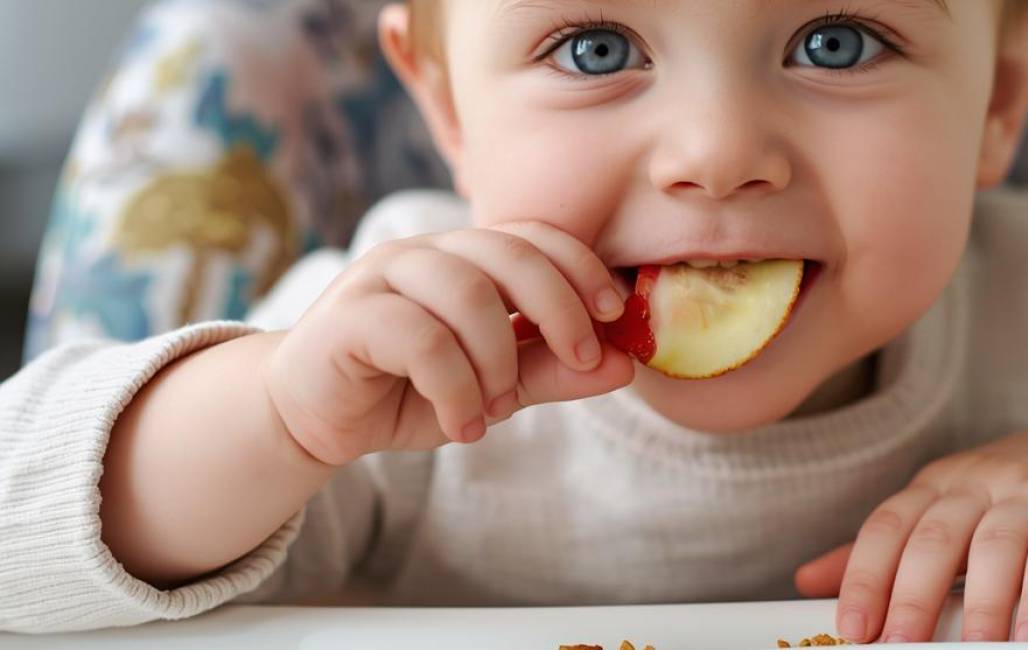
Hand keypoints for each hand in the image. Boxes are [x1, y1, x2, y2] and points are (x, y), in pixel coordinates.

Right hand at [263, 220, 634, 466]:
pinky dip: (457, 390)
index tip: (614, 315)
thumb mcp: (493, 386)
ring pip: (468, 295)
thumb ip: (552, 371)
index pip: (533, 235)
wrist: (310, 417)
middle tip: (580, 361)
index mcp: (464, 256)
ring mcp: (382, 276)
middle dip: (560, 308)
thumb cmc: (405, 391)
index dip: (581, 266)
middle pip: (509, 254)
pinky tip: (463, 426)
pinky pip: (423, 340)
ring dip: (500, 362)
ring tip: (496, 411)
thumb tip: (623, 366)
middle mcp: (425, 253)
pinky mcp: (349, 316)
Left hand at [794, 423, 1027, 642]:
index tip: (852, 627)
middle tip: (899, 646)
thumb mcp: (949, 506)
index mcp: (938, 485)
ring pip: (995, 547)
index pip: (888, 527)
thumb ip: (886, 547)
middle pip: (934, 538)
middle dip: (911, 598)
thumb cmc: (1024, 489)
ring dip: (980, 604)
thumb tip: (809, 582)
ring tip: (972, 649)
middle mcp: (978, 483)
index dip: (864, 576)